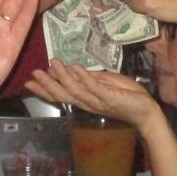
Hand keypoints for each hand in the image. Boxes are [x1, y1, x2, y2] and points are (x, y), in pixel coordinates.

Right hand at [28, 60, 167, 136]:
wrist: (146, 110)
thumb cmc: (127, 96)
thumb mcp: (106, 83)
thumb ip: (90, 78)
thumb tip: (72, 69)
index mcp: (86, 100)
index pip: (62, 95)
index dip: (45, 90)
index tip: (30, 82)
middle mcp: (88, 102)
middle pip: (64, 94)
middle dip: (48, 84)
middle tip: (34, 74)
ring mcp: (99, 101)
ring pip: (76, 90)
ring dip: (64, 77)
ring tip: (53, 65)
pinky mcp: (110, 98)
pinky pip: (95, 87)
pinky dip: (84, 78)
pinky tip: (75, 68)